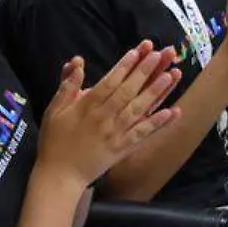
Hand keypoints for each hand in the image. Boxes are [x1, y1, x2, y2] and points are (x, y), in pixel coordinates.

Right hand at [37, 43, 181, 187]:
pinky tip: (173, 112)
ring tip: (171, 76)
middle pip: (128, 91)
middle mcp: (104, 118)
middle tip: (160, 55)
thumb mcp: (54, 109)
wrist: (60, 175)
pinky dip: (158, 123)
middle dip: (145, 72)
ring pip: (139, 109)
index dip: (124, 66)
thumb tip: (77, 61)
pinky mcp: (123, 149)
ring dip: (156, 92)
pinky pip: (143, 134)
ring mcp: (116, 134)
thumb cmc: (55, 140)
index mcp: (87, 107)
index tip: (138, 51)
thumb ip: (67, 85)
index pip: (109, 82)